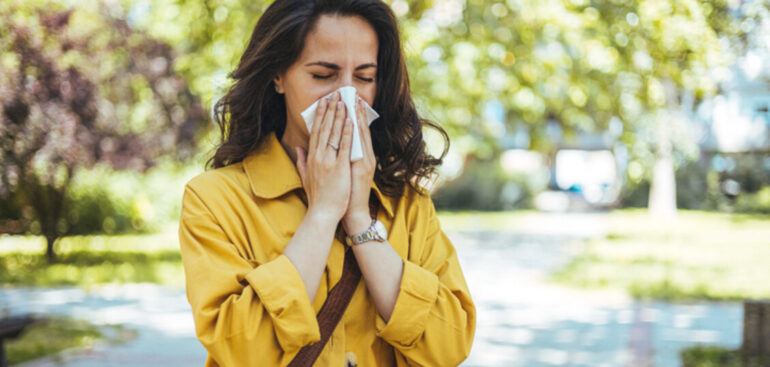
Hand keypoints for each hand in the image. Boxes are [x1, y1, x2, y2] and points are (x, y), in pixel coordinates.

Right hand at [295, 91, 353, 224]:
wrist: (323, 213)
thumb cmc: (318, 198)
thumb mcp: (305, 177)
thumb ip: (301, 161)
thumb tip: (298, 148)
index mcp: (311, 158)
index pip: (316, 131)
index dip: (320, 116)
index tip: (324, 103)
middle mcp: (318, 157)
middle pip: (325, 128)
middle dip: (330, 110)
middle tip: (335, 95)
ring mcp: (328, 161)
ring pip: (334, 134)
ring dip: (339, 116)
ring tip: (344, 101)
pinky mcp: (339, 168)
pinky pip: (344, 147)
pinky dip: (347, 133)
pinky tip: (351, 121)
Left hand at [342, 97, 376, 234]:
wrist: (352, 212)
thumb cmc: (344, 195)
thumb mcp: (339, 174)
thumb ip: (333, 159)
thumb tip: (316, 148)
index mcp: (359, 157)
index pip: (355, 132)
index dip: (351, 116)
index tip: (347, 100)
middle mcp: (365, 156)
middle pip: (360, 129)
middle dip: (355, 111)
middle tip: (350, 93)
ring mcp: (365, 161)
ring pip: (361, 134)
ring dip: (356, 116)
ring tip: (352, 100)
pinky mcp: (363, 168)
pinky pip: (359, 146)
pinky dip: (355, 133)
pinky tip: (351, 121)